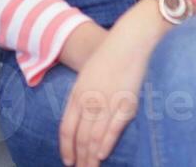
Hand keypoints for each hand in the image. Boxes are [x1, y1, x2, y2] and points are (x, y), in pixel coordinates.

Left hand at [59, 0, 165, 166]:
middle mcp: (89, 100)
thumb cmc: (109, 57)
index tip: (68, 160)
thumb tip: (82, 119)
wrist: (129, 41)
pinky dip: (105, 144)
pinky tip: (101, 155)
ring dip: (91, 157)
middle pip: (80, 137)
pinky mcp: (125, 102)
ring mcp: (106, 102)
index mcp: (77, 93)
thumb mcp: (88, 76)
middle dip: (79, 157)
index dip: (66, 147)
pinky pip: (112, 128)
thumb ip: (83, 98)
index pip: (67, 128)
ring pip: (94, 137)